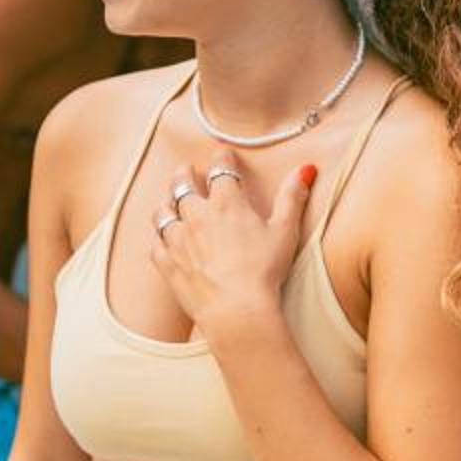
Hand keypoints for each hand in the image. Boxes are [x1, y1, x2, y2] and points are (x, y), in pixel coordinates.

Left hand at [149, 159, 314, 340]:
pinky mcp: (166, 263)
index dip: (222, 159)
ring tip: (170, 201)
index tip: (222, 153)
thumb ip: (292, 197)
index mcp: (227, 204)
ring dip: (167, 204)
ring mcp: (177, 239)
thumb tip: (305, 169)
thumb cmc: (264, 270)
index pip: (221, 171)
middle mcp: (197, 216)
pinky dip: (160, 239)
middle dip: (184, 174)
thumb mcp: (286, 231)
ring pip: (162, 212)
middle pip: (182, 185)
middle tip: (185, 169)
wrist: (236, 307)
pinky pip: (155, 244)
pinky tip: (164, 240)